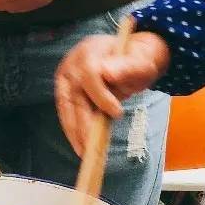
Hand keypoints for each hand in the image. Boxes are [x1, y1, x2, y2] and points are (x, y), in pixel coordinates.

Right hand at [55, 32, 169, 155]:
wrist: (130, 56)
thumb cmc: (137, 60)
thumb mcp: (141, 62)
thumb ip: (127, 67)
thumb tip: (107, 73)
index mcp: (90, 51)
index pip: (90, 75)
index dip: (101, 96)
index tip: (117, 113)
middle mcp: (72, 63)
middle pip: (74, 95)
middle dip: (84, 123)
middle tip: (94, 147)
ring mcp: (65, 77)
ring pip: (65, 107)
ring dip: (73, 131)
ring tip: (84, 153)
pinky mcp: (64, 90)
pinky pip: (65, 112)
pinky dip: (72, 129)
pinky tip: (80, 145)